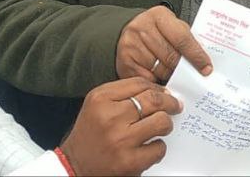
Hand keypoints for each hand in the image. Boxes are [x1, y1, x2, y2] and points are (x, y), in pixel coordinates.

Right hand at [60, 77, 181, 175]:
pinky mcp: (130, 161)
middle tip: (175, 106)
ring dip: (166, 124)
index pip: (139, 83)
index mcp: (101, 99)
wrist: (74, 165)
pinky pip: (159, 148)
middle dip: (170, 102)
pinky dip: (158, 147)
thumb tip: (159, 92)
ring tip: (160, 127)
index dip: (157, 87)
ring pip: (161, 122)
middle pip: (154, 99)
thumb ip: (123, 94)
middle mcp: (110, 117)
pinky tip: (148, 147)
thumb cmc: (90, 134)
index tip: (164, 92)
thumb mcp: (97, 105)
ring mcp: (121, 140)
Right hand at [115, 5, 211, 82]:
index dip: (196, 55)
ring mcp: (131, 44)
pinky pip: (147, 78)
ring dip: (170, 75)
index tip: (206, 68)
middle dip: (184, 68)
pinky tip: (159, 77)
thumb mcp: (172, 25)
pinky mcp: (125, 60)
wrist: (128, 30)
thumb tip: (203, 60)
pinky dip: (156, 81)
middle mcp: (143, 28)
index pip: (182, 38)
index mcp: (159, 16)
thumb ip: (186, 39)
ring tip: (172, 72)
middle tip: (191, 74)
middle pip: (171, 56)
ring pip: (160, 70)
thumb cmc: (155, 29)